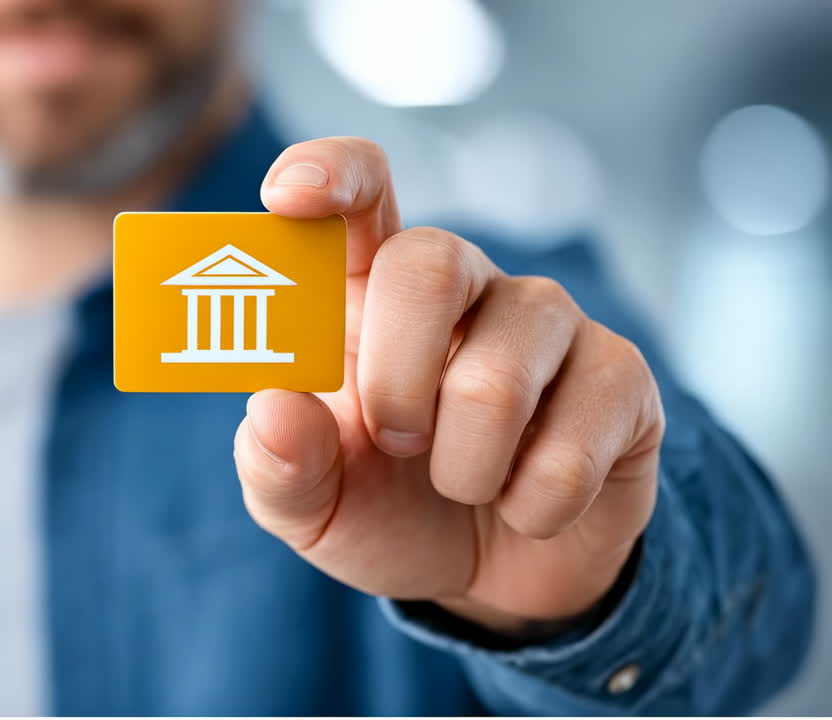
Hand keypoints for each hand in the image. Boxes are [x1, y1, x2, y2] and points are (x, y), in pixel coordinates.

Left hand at [234, 138, 665, 633]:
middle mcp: (466, 285)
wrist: (490, 580)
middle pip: (429, 263)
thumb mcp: (310, 508)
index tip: (286, 195)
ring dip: (463, 470)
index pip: (362, 191)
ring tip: (463, 486)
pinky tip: (528, 504)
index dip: (330, 174)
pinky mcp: (622, 377)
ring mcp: (550, 324)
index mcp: (373, 292)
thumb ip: (274, 467)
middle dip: (394, 382)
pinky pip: (568, 452)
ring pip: (496, 381)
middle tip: (395, 443)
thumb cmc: (388, 511)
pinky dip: (530, 507)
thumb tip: (272, 410)